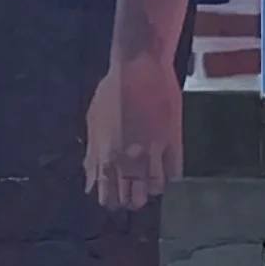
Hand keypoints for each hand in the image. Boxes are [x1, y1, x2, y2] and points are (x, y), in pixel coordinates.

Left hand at [83, 45, 183, 209]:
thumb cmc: (112, 90)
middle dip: (133, 198)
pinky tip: (168, 167)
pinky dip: (171, 174)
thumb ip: (92, 154)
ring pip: (155, 188)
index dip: (114, 200)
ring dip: (153, 188)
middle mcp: (128, 159)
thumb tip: (90, 180)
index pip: (108, 196)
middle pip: (132, 198)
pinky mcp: (173, 142)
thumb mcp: (93, 122)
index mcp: (106, 156)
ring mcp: (152, 152)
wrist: (138, 65)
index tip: (118, 197)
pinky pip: (174, 172)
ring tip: (153, 180)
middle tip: (137, 191)